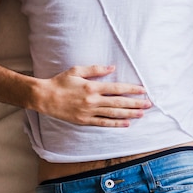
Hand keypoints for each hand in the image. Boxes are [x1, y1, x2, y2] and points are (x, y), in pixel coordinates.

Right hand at [36, 65, 151, 125]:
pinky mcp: (84, 121)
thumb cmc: (60, 81)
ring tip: (141, 114)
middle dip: (135, 104)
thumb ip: (96, 69)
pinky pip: (103, 123)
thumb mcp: (77, 70)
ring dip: (129, 114)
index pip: (117, 88)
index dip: (131, 90)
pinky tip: (126, 124)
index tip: (143, 90)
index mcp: (92, 87)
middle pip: (118, 102)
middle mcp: (92, 101)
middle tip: (148, 104)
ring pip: (113, 114)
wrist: (44, 98)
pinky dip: (115, 124)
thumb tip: (112, 68)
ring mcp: (88, 112)